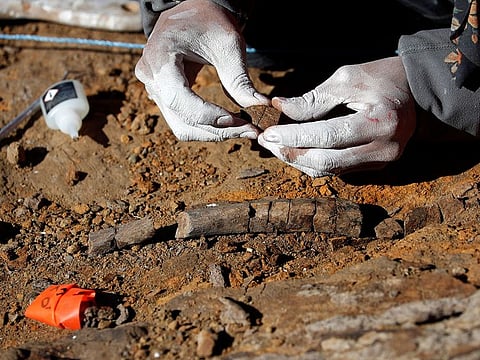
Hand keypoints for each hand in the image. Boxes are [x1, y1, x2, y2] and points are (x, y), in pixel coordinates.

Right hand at [135, 0, 269, 140]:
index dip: (211, 117)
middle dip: (218, 130)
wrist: (195, 10)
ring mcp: (153, 89)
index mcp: (160, 58)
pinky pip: (183, 121)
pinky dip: (207, 126)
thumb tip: (259, 108)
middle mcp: (150, 77)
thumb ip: (239, 79)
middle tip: (249, 130)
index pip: (181, 101)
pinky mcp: (163, 96)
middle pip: (182, 122)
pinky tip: (229, 122)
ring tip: (242, 128)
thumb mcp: (228, 45)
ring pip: (183, 128)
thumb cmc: (210, 21)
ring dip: (214, 133)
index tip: (242, 121)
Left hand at [258, 57, 415, 176]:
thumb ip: (313, 99)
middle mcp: (384, 149)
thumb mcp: (347, 79)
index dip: (294, 137)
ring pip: (330, 171)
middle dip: (292, 153)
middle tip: (267, 143)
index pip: (328, 137)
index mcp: (380, 122)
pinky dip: (314, 162)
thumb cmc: (382, 78)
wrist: (417, 90)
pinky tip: (296, 151)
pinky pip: (338, 170)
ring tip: (276, 147)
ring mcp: (382, 161)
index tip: (269, 134)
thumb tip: (280, 108)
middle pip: (327, 161)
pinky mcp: (376, 165)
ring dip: (299, 161)